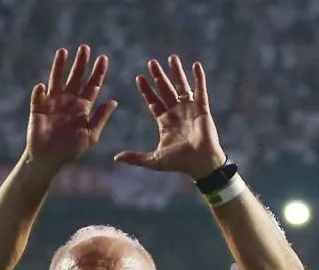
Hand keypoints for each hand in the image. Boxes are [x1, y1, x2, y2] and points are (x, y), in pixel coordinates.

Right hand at [26, 45, 117, 168]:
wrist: (49, 159)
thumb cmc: (71, 150)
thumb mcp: (90, 135)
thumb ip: (100, 118)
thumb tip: (114, 101)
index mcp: (83, 107)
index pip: (92, 85)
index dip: (98, 72)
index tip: (103, 58)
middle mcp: (68, 100)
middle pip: (76, 77)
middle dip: (81, 63)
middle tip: (85, 48)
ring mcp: (52, 102)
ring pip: (57, 79)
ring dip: (59, 66)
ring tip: (63, 51)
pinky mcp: (38, 108)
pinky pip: (38, 96)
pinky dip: (40, 91)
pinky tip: (43, 87)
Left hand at [114, 56, 226, 179]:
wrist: (201, 164)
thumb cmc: (179, 163)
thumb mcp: (154, 160)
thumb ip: (135, 157)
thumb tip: (116, 158)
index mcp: (165, 122)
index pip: (153, 102)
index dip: (147, 90)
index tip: (139, 77)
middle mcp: (176, 113)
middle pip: (165, 90)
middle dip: (158, 76)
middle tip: (151, 62)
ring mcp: (190, 110)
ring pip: (182, 86)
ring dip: (176, 72)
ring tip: (171, 57)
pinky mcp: (202, 109)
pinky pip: (200, 90)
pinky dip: (198, 78)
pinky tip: (195, 65)